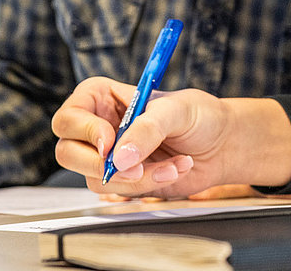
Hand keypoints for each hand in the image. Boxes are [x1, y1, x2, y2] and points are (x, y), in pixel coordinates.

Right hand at [51, 77, 290, 197]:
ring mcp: (109, 158)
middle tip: (135, 168)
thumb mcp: (176, 110)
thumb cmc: (200, 115)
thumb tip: (120, 158)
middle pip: (68, 152)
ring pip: (95, 178)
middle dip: (100, 165)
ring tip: (174, 163)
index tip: (110, 142)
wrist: (222, 144)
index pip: (70, 117)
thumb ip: (147, 129)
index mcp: (102, 98)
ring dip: (139, 176)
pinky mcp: (123, 181)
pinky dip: (150, 185)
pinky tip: (174, 170)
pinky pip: (121, 192)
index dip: (84, 131)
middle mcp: (98, 128)